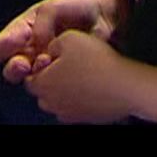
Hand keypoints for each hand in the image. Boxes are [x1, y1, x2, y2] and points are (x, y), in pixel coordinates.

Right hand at [0, 0, 118, 82]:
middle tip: (26, 65)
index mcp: (21, 32)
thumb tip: (38, 45)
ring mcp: (46, 65)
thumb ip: (40, 23)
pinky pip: (52, 87)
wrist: (103, 14)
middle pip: (10, 71)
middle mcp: (29, 52)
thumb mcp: (52, 6)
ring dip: (36, 76)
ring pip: (30, 82)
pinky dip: (54, 83)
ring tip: (49, 63)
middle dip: (15, 69)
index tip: (19, 42)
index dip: (3, 48)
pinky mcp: (63, 76)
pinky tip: (63, 71)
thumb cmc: (74, 5)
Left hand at [21, 29, 135, 123]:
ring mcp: (70, 115)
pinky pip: (76, 108)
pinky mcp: (87, 119)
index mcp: (43, 85)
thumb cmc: (97, 62)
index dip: (39, 66)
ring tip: (82, 74)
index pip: (29, 78)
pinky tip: (93, 86)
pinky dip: (80, 99)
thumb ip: (51, 44)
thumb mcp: (68, 38)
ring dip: (65, 90)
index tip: (51, 57)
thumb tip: (49, 51)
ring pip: (59, 102)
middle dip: (50, 80)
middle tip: (67, 65)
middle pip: (43, 93)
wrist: (127, 86)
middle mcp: (53, 104)